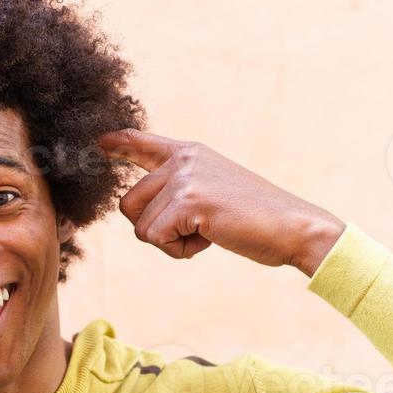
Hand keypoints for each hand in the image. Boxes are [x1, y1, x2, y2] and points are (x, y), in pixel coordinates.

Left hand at [97, 129, 344, 275]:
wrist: (293, 227)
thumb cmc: (255, 219)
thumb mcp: (213, 192)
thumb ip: (181, 189)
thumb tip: (141, 205)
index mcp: (189, 153)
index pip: (141, 142)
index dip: (118, 144)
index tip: (99, 142)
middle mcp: (183, 159)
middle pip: (129, 204)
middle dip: (155, 229)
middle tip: (197, 229)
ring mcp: (184, 177)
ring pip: (142, 227)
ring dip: (171, 242)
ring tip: (208, 231)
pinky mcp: (188, 200)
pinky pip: (156, 238)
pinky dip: (180, 250)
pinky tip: (210, 239)